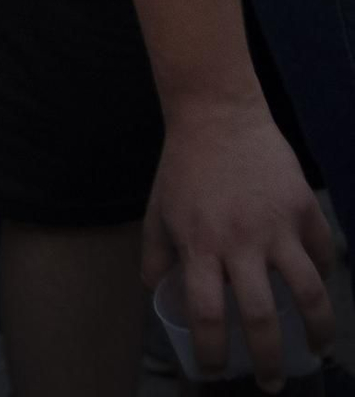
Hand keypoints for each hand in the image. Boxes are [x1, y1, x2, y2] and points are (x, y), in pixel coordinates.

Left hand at [144, 99, 334, 387]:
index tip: (215, 370)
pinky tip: (319, 288)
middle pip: (260, 316)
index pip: (206, 314)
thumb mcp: (159, 210)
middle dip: (268, 359)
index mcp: (200, 244)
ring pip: (308, 291)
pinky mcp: (302, 206)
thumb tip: (155, 293)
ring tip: (317, 348)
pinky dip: (325, 274)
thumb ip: (156, 255)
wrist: (216, 112)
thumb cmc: (184, 165)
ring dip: (317, 328)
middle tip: (272, 382)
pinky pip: (323, 251)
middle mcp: (240, 240)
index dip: (212, 352)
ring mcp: (276, 224)